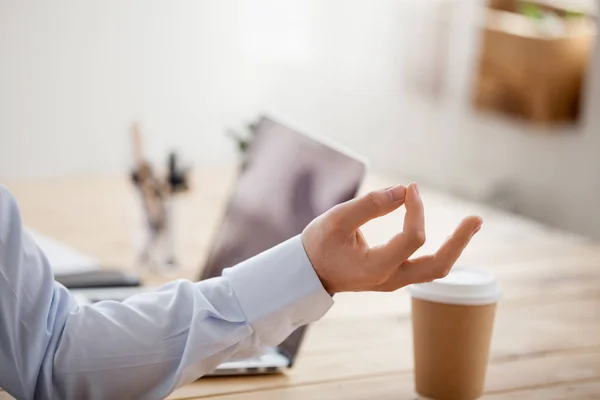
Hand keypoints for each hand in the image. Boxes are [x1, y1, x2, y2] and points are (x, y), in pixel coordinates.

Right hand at [301, 183, 481, 293]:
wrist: (307, 272)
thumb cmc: (318, 244)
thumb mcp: (337, 219)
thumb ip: (370, 205)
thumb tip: (404, 191)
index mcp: (376, 267)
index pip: (412, 238)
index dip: (416, 210)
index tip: (410, 189)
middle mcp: (390, 279)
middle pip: (437, 267)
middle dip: (459, 242)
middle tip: (477, 218)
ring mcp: (393, 281)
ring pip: (434, 270)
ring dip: (454, 247)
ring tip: (472, 224)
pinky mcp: (392, 276)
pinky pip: (424, 266)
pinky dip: (439, 249)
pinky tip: (449, 235)